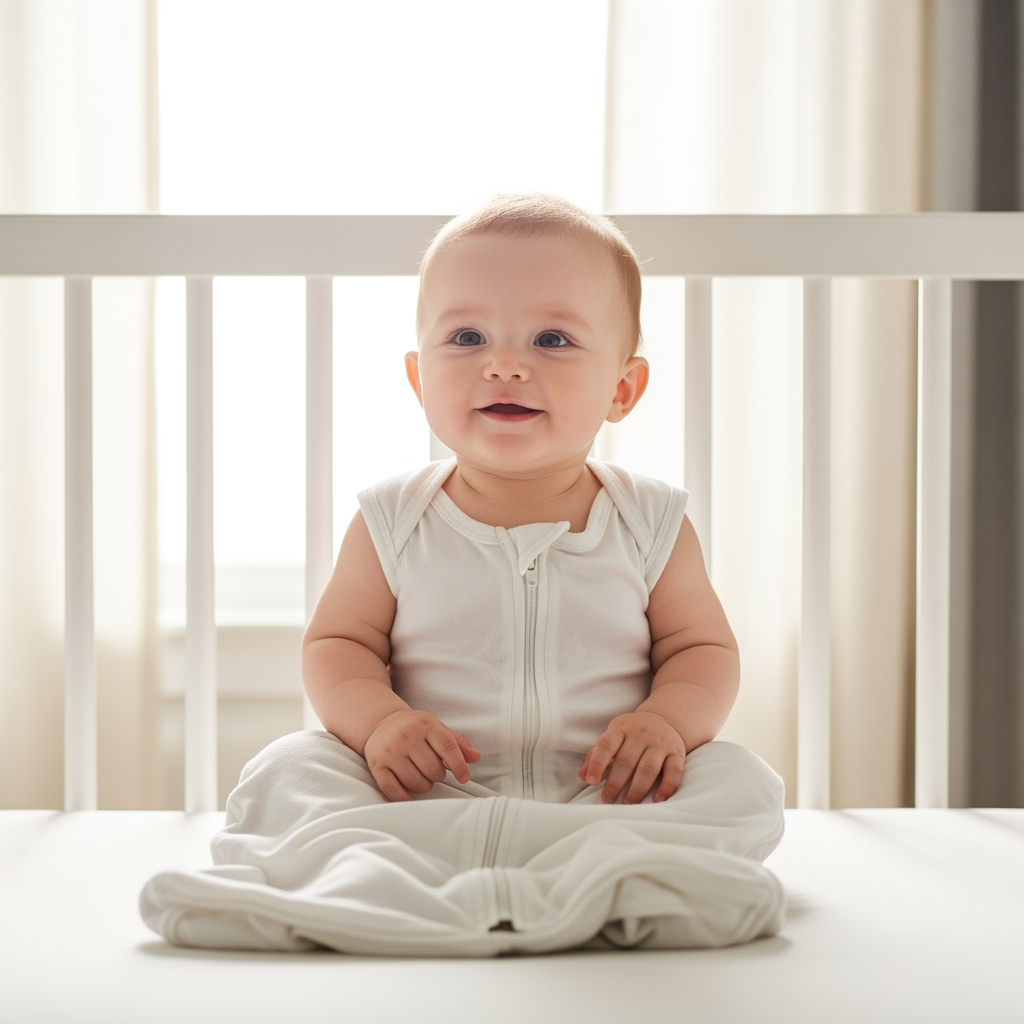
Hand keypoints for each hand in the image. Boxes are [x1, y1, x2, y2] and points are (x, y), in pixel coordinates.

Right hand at [364, 709, 479, 801]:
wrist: (381, 722)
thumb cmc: (415, 728)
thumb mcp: (437, 728)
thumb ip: (457, 742)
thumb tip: (475, 757)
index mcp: (425, 725)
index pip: (447, 747)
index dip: (459, 765)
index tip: (464, 778)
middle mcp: (407, 737)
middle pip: (432, 769)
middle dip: (437, 776)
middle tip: (433, 771)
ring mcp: (390, 751)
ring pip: (415, 782)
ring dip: (423, 786)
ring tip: (421, 776)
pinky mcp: (377, 765)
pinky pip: (392, 789)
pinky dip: (404, 798)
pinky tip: (409, 796)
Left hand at [578, 711, 686, 803]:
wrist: (663, 720)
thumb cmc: (631, 734)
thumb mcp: (612, 737)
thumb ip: (596, 755)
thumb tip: (581, 776)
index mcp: (621, 728)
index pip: (606, 745)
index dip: (597, 764)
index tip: (591, 782)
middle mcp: (641, 734)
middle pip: (626, 761)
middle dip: (615, 783)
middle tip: (607, 800)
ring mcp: (660, 743)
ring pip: (648, 769)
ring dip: (637, 789)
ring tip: (627, 804)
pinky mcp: (677, 753)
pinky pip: (674, 772)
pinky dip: (666, 788)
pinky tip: (657, 800)